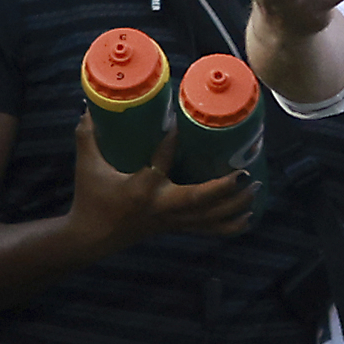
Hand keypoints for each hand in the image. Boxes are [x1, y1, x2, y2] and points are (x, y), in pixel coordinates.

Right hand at [66, 114, 253, 249]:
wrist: (90, 238)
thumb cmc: (90, 198)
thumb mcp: (87, 165)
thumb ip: (88, 135)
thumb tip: (89, 105)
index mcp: (140, 189)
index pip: (159, 163)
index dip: (169, 144)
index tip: (180, 124)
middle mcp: (161, 206)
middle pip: (200, 200)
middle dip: (226, 188)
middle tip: (245, 172)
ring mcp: (171, 220)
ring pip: (210, 218)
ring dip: (236, 206)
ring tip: (256, 188)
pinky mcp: (175, 227)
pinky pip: (208, 230)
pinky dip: (230, 226)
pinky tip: (249, 218)